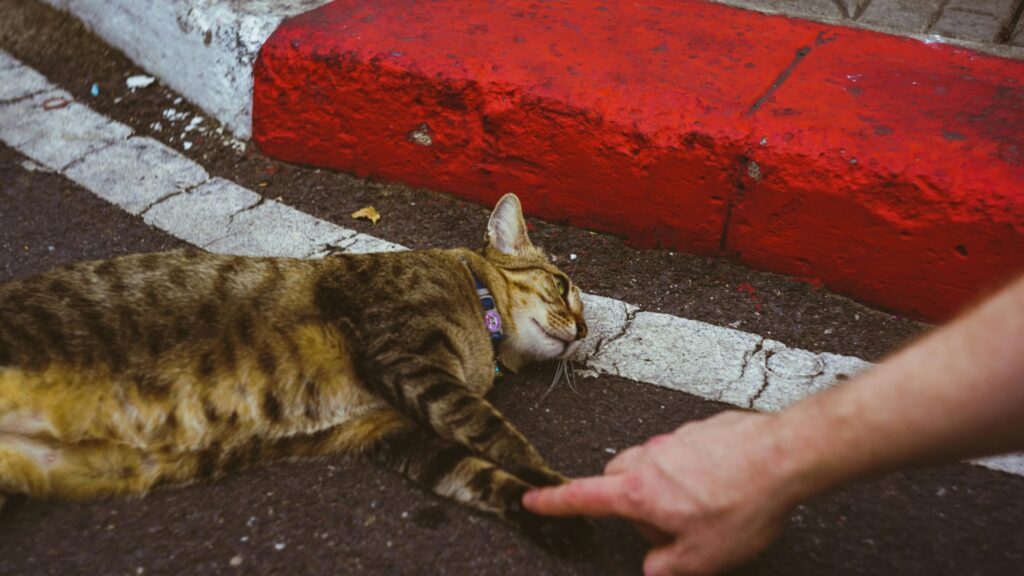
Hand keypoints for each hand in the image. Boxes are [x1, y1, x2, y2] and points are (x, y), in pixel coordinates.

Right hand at [523, 411, 803, 574]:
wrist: (783, 455)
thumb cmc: (742, 502)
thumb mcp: (700, 558)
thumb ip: (664, 567)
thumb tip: (652, 568)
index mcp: (639, 491)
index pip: (583, 497)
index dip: (554, 501)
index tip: (532, 499)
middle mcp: (649, 458)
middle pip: (616, 476)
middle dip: (624, 500)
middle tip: (660, 528)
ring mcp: (674, 440)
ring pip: (649, 464)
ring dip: (660, 487)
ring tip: (700, 509)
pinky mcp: (699, 430)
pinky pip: (680, 453)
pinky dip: (688, 472)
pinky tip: (721, 487)